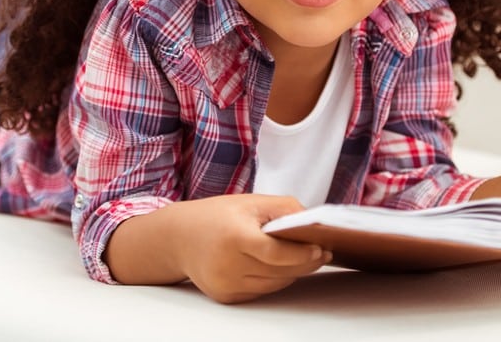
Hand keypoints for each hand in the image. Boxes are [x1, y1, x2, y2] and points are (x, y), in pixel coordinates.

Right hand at [105, 193, 330, 303]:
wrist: (178, 237)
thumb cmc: (216, 215)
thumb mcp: (250, 202)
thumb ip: (284, 209)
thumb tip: (314, 223)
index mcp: (234, 236)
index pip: (277, 253)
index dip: (303, 254)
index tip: (322, 249)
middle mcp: (227, 265)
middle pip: (279, 272)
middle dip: (305, 263)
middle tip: (322, 253)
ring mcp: (225, 284)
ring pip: (274, 285)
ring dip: (292, 273)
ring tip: (305, 258)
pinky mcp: (225, 297)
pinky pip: (261, 292)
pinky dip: (274, 280)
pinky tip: (280, 267)